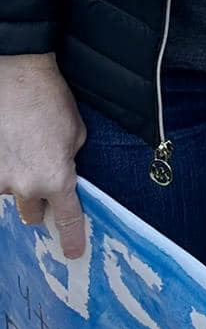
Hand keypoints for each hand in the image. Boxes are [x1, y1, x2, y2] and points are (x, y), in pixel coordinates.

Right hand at [0, 54, 87, 258]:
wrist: (17, 76)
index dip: (72, 237)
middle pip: (32, 213)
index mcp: (55, 178)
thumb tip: (63, 174)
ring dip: (17, 180)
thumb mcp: (76, 133)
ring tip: (23, 148)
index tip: (74, 252)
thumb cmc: (51, 100)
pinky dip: (2, 167)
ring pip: (10, 195)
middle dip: (39, 201)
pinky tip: (9, 146)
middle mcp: (24, 187)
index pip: (66, 218)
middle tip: (42, 176)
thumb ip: (70, 161)